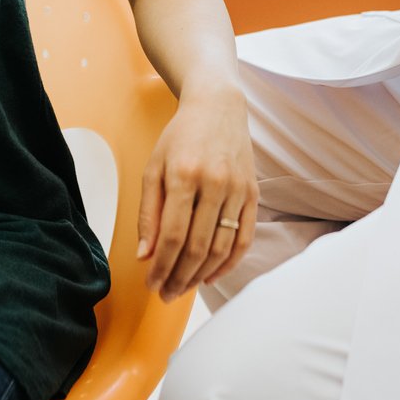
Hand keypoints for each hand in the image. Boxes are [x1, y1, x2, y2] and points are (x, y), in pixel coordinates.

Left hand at [136, 82, 257, 301]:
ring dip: (201, 275)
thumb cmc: (181, 136)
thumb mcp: (154, 167)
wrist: (218, 105)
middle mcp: (215, 183)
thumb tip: (146, 255)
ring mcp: (238, 190)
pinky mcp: (254, 193)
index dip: (161, 267)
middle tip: (166, 294)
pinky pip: (245, 238)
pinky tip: (211, 275)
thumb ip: (148, 212)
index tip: (151, 284)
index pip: (172, 236)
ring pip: (222, 247)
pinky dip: (230, 263)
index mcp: (185, 176)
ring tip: (184, 287)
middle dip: (179, 277)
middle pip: (197, 247)